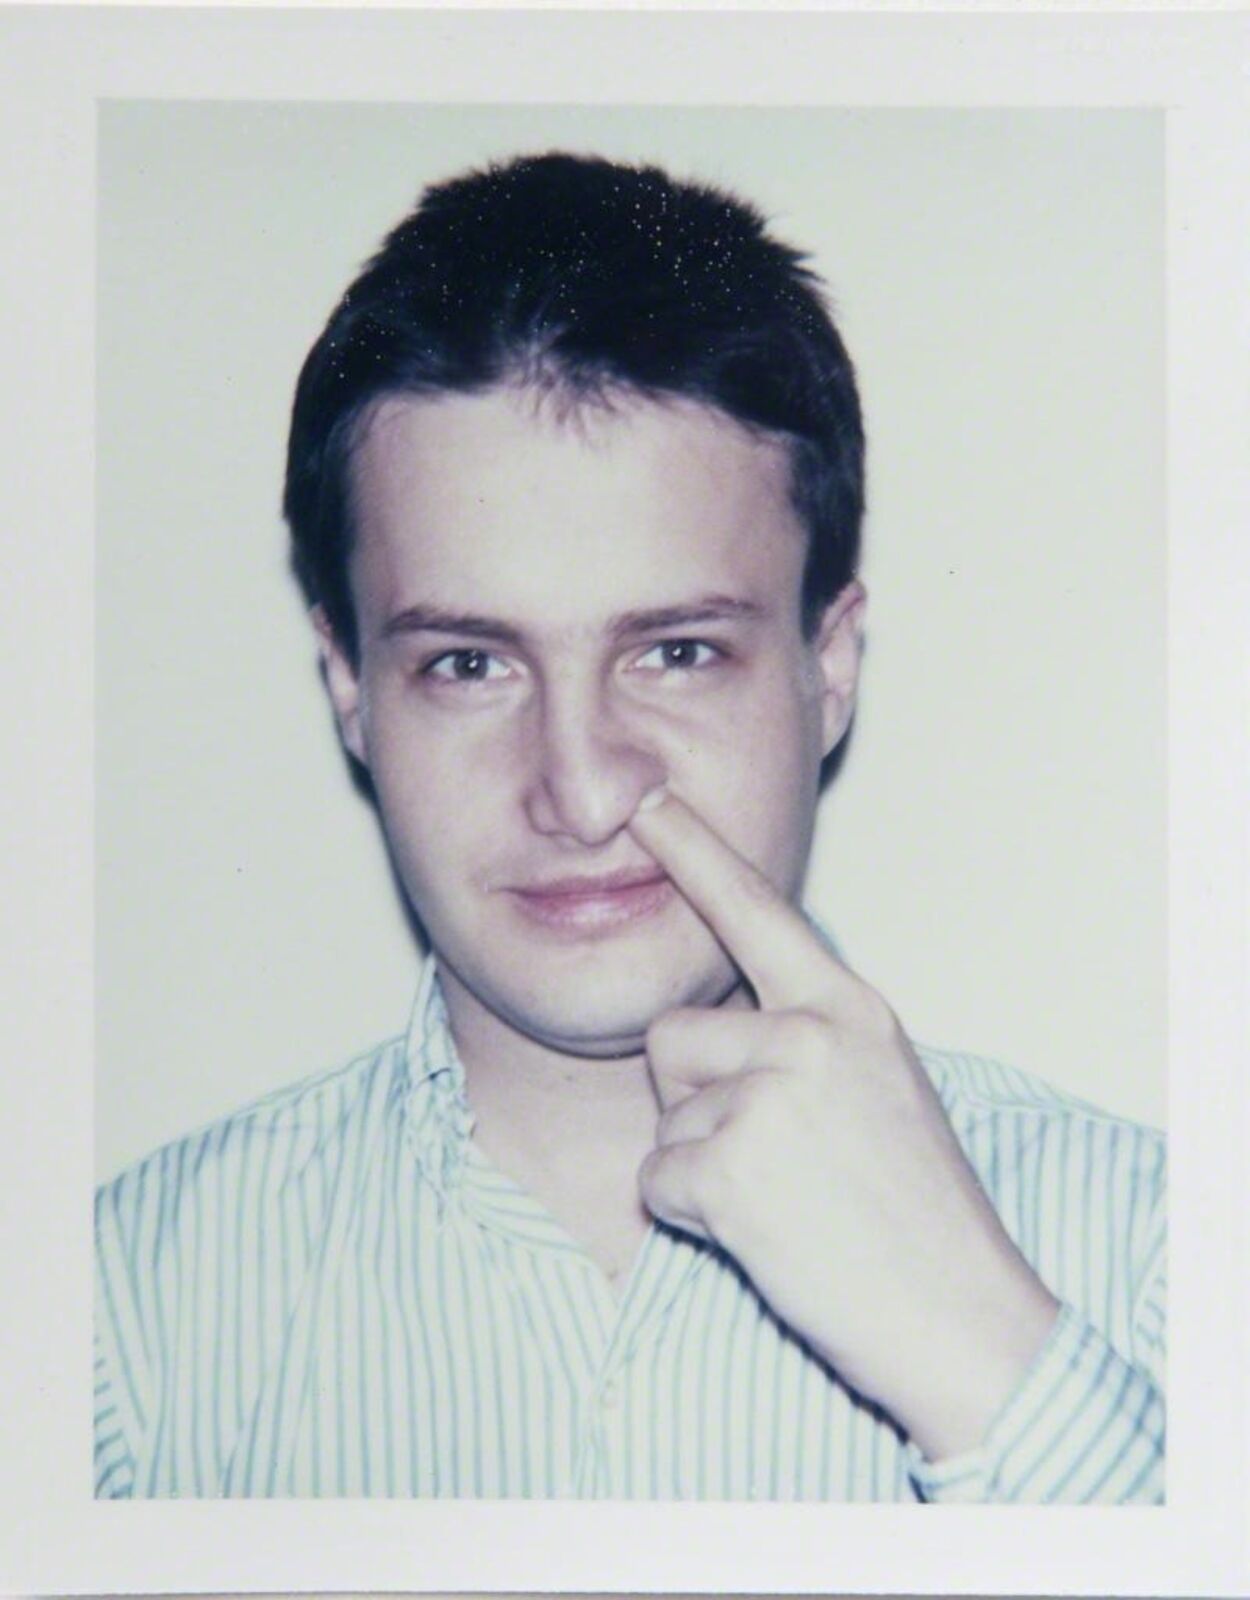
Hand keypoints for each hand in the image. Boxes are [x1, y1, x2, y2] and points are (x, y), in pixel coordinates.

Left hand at [629, 790, 1059, 1460]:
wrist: (959, 1316)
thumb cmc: (916, 1211)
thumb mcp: (880, 1086)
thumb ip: (808, 1035)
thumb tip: (719, 1021)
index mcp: (850, 1007)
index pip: (756, 912)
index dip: (693, 851)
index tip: (645, 800)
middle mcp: (810, 1033)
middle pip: (671, 1036)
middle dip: (690, 1096)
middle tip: (773, 1154)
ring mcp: (770, 1094)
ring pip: (662, 1112)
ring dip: (697, 1161)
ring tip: (780, 1194)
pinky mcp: (730, 1164)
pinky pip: (654, 1180)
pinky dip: (690, 1215)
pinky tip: (763, 1233)